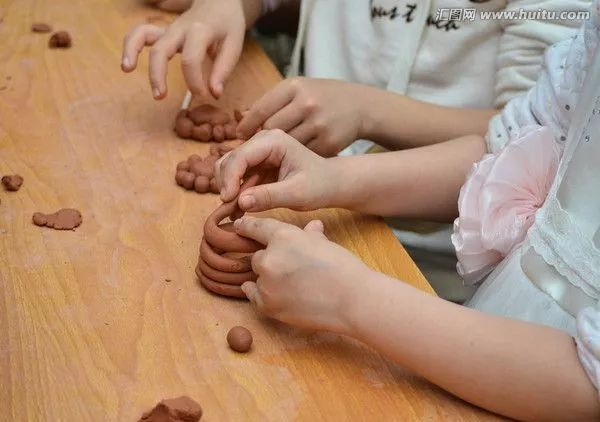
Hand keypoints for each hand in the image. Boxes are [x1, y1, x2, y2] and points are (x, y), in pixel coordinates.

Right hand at [121, 0, 246, 98]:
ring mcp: (168, 28)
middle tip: (159, 97)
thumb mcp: (234, 45)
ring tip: (127, 70)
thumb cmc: (227, 24)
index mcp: (200, 31)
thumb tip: (214, 94)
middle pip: (161, 50)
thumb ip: (224, 70)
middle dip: (157, 75)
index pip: (191, 59)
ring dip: (132, 51)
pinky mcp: (162, 31)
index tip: (202, 95)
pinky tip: (127, 65)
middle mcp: (180, 28)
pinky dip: (130, 45)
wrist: (219, 1)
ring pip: (143, 35)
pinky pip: (140, 33)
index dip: (194, 82)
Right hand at [214, 129, 337, 212]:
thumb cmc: (319, 185)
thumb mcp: (297, 194)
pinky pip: (236, 177)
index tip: (229, 201)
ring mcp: (257, 151)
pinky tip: (240, 209)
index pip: (241, 156)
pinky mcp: (256, 163)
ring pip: (228, 168)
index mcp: (274, 141)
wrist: (330, 183)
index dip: (230, 179)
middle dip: (226, 184)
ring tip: (235, 212)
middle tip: (231, 210)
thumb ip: (269, 197)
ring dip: (228, 190)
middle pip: (229, 160)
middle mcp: (262, 141)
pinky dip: (234, 192)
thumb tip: (240, 202)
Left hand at [235, 217, 370, 331]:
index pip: (256, 227)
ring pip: (258, 276)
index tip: (239, 226)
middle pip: (257, 256)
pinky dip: (260, 293)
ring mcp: (266, 283)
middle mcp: (269, 257)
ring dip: (268, 278)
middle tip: (287, 267)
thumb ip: (310, 235)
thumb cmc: (343, 268)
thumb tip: (312, 227)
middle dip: (269, 260)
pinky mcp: (268, 305)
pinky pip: (254, 295)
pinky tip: (270, 292)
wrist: (352, 300)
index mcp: (283, 236)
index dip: (246, 227)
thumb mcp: (325, 243)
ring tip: (292, 284)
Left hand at [236, 77, 368, 155]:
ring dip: (276, 151)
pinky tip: (293, 157)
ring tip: (272, 153)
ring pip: (285, 145)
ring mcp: (319, 124)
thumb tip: (239, 120)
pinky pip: (301, 155)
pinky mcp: (329, 144)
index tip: (240, 135)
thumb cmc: (322, 97)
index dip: (246, 126)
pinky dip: (295, 158)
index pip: (260, 109)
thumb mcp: (297, 89)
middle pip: (270, 129)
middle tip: (254, 147)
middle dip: (260, 139)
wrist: (361, 106)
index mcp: (295, 87)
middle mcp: (307, 104)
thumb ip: (270, 103)